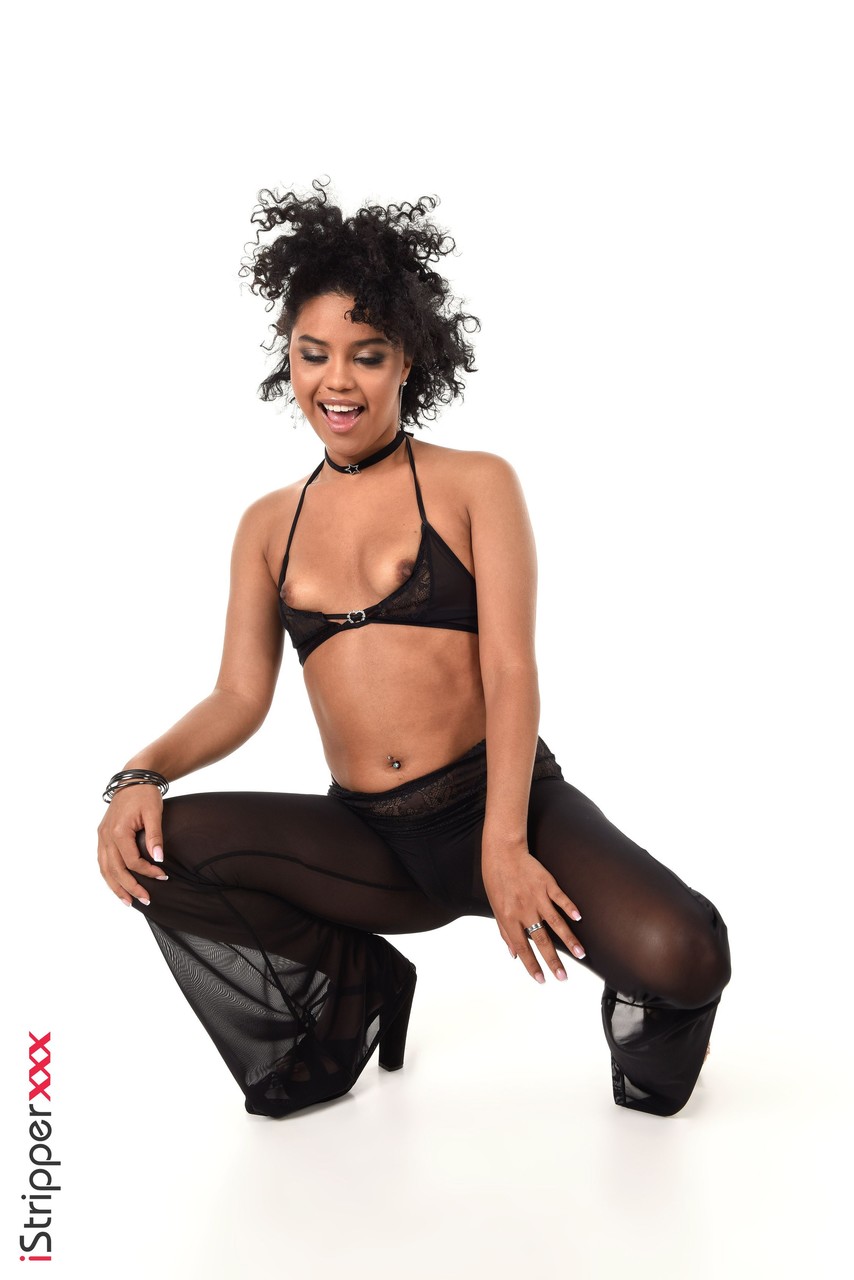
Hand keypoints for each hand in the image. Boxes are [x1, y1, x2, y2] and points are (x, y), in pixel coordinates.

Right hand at [97, 785, 168, 906]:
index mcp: (118, 831)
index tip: (164, 875)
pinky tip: (118, 886)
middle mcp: (105, 836)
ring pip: (105, 869)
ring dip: (116, 887)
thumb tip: (159, 859)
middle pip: (115, 870)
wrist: (133, 778)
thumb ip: (155, 836)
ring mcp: (101, 836)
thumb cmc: (145, 794)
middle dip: (131, 887)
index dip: (147, 871)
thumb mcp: (154, 813)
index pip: (131, 861)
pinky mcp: (102, 836)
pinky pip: (102, 861)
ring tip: (129, 902)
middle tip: (147, 900)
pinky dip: (109, 876)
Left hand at [481, 845, 584, 982]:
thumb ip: (505, 932)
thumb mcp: (496, 907)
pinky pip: (560, 898)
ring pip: (556, 922)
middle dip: (553, 960)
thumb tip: (513, 954)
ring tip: (580, 954)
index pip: (522, 947)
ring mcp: (537, 896)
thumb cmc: (497, 880)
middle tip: (563, 976)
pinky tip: (578, 918)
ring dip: (569, 940)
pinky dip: (570, 907)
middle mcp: (524, 910)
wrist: (503, 853)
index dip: (532, 965)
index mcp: (509, 917)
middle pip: (541, 939)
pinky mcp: (547, 883)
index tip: (541, 979)